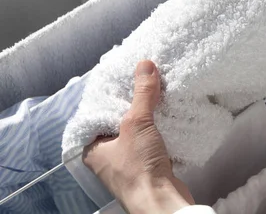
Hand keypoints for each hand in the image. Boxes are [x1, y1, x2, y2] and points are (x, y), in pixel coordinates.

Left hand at [83, 60, 193, 213]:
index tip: (128, 76)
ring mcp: (129, 162)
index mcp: (94, 147)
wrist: (161, 201)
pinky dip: (162, 130)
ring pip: (139, 131)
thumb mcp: (136, 123)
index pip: (100, 112)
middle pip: (122, 120)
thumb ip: (142, 94)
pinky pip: (153, 141)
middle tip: (149, 82)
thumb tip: (145, 65)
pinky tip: (171, 117)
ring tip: (162, 95)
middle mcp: (108, 155)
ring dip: (152, 116)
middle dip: (137, 103)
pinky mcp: (149, 167)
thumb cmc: (138, 170)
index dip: (115, 93)